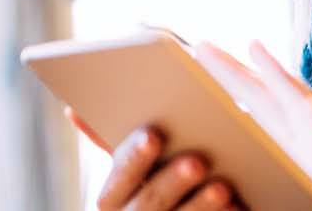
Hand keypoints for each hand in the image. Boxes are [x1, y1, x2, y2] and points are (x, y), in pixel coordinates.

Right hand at [65, 107, 240, 210]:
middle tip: (197, 160)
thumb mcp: (135, 164)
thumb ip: (110, 139)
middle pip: (149, 203)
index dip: (134, 158)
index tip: (153, 134)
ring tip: (224, 186)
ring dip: (201, 206)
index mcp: (115, 197)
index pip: (118, 179)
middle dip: (172, 181)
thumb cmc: (157, 178)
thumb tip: (72, 111)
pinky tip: (240, 207)